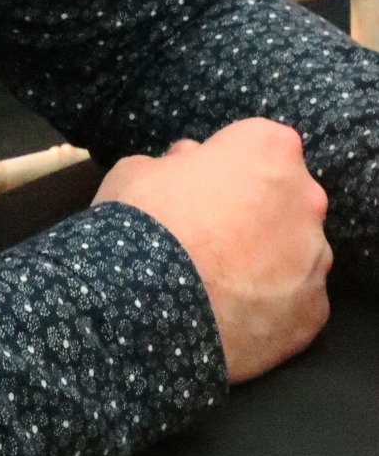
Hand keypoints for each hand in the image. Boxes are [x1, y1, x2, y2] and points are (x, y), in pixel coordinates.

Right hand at [94, 119, 330, 383]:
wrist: (148, 304)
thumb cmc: (145, 219)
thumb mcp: (140, 169)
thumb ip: (177, 164)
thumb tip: (189, 167)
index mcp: (268, 150)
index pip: (261, 144)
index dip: (230, 164)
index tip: (205, 183)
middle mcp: (305, 199)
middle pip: (286, 197)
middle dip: (257, 209)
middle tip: (213, 231)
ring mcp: (315, 258)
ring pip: (295, 250)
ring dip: (268, 257)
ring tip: (222, 280)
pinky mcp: (314, 311)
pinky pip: (295, 300)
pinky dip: (272, 304)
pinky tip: (233, 311)